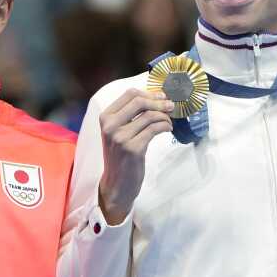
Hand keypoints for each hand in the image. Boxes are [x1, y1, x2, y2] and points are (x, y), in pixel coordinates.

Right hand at [97, 89, 173, 223]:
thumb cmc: (120, 157)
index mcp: (106, 117)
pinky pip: (155, 129)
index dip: (149, 93)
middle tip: (171, 106)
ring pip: (150, 115)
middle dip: (159, 102)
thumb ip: (129, 116)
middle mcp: (110, 125)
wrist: (117, 184)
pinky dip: (165, 126)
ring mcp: (121, 137)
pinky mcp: (133, 148)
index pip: (129, 94)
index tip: (161, 96)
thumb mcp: (118, 132)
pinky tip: (167, 129)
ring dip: (164, 116)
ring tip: (169, 122)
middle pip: (140, 101)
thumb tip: (155, 97)